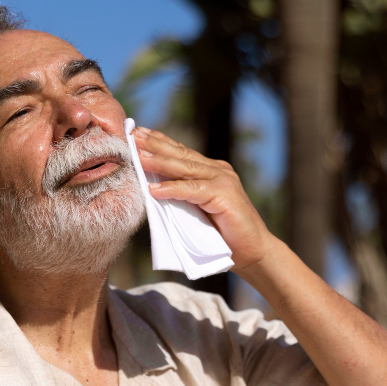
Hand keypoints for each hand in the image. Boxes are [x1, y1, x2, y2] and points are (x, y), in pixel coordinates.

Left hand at [132, 126, 274, 270]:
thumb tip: (151, 190)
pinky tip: (154, 189)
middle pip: (181, 155)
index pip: (182, 152)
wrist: (254, 252)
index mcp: (212, 171)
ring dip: (159, 161)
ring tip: (138, 157)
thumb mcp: (197, 211)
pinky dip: (172, 189)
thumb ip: (181, 197)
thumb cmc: (224, 236)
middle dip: (155, 145)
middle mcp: (218, 171)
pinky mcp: (224, 195)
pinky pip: (192, 190)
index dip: (160, 142)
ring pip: (185, 168)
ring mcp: (223, 181)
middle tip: (133, 135)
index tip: (138, 133)